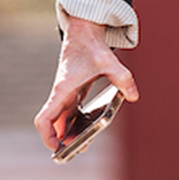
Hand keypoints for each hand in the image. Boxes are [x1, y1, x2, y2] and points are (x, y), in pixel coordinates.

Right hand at [35, 15, 139, 151]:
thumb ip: (122, 78)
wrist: (84, 30)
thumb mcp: (108, 60)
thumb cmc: (91, 45)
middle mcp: (60, 94)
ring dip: (68, 134)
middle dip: (62, 141)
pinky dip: (73, 124)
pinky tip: (87, 129)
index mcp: (63, 90)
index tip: (57, 147)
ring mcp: (65, 94)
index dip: (46, 136)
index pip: (44, 118)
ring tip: (84, 143)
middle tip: (77, 149)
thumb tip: (134, 96)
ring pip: (60, 120)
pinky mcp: (72, 92)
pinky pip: (69, 113)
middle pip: (53, 125)